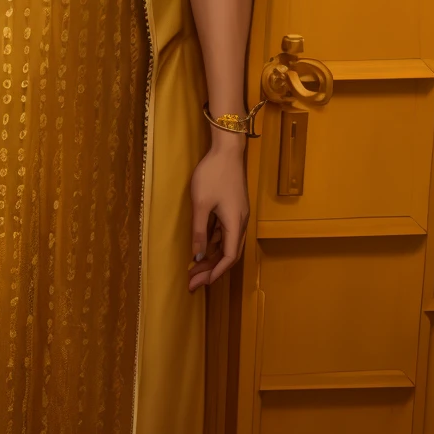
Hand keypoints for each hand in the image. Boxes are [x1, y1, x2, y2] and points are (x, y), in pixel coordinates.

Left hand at [188, 135, 249, 291]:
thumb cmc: (213, 174)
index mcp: (236, 224)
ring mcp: (237, 215)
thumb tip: (197, 257)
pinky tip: (200, 248)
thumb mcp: (201, 204)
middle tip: (193, 283)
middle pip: (228, 253)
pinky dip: (213, 243)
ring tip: (193, 269)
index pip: (228, 257)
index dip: (216, 273)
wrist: (227, 149)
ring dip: (211, 257)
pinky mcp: (232, 208)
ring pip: (226, 244)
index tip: (201, 284)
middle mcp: (240, 222)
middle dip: (211, 270)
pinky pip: (224, 233)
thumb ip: (199, 232)